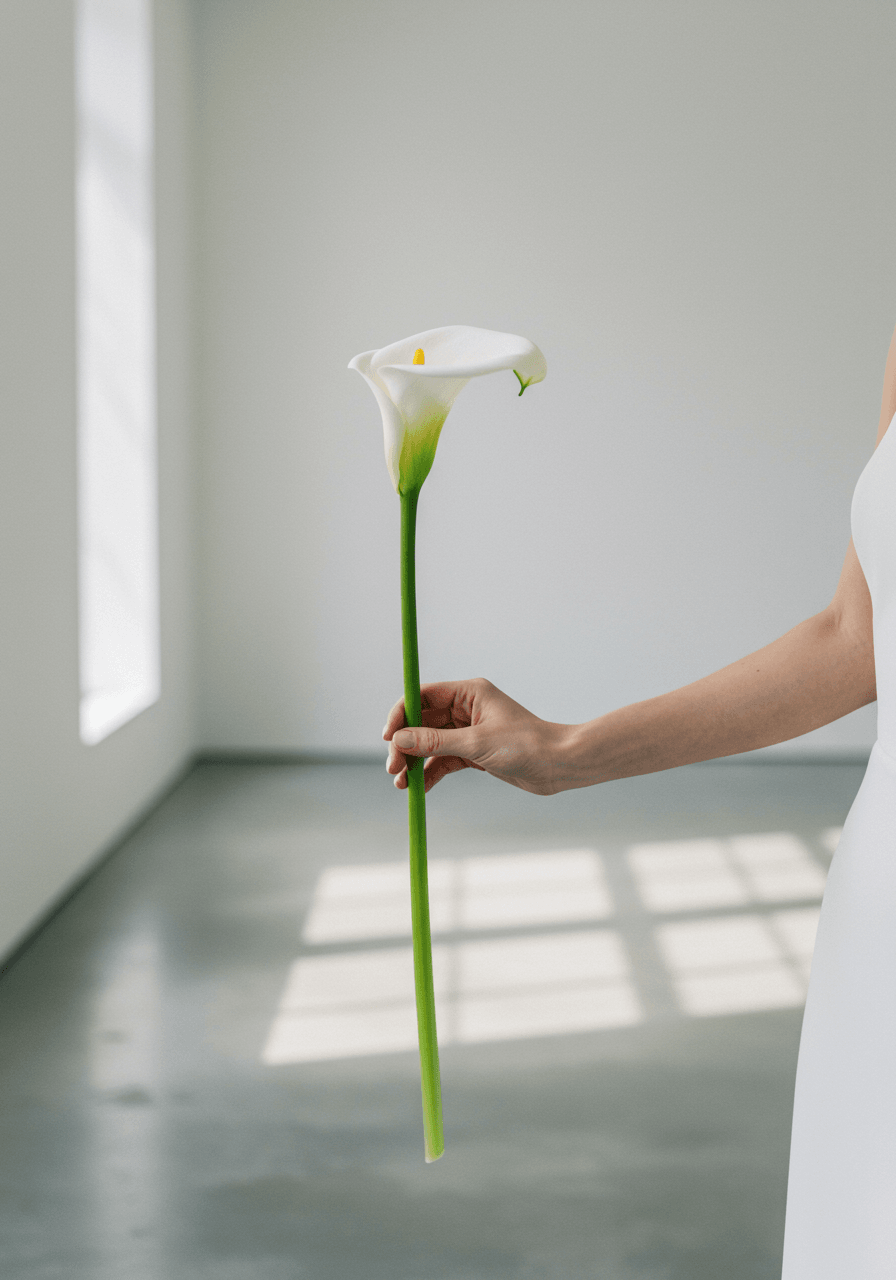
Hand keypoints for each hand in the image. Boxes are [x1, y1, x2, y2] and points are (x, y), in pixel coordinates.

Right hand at [383, 678, 569, 795]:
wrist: (559, 766)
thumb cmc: (526, 745)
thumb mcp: (476, 744)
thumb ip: (435, 742)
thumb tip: (398, 741)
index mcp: (469, 693)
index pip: (422, 696)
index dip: (400, 715)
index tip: (387, 737)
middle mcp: (466, 709)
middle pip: (421, 722)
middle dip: (405, 745)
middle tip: (393, 769)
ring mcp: (469, 731)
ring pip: (430, 744)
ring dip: (414, 763)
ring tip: (402, 784)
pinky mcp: (474, 752)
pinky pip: (443, 760)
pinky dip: (430, 773)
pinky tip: (420, 788)